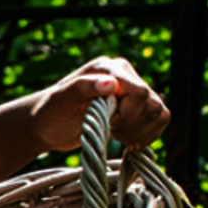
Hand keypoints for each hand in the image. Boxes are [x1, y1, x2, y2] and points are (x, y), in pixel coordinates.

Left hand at [22, 57, 171, 153]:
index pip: (139, 93)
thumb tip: (111, 83)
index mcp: (109, 68)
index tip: (108, 123)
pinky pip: (158, 122)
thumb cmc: (51, 112)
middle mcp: (125, 76)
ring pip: (159, 114)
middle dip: (132, 125)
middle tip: (109, 129)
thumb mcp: (61, 100)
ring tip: (116, 134)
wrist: (48, 126)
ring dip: (139, 132)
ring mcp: (132, 92)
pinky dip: (145, 136)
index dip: (127, 115)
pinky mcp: (137, 109)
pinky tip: (125, 138)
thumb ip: (83, 87)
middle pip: (152, 105)